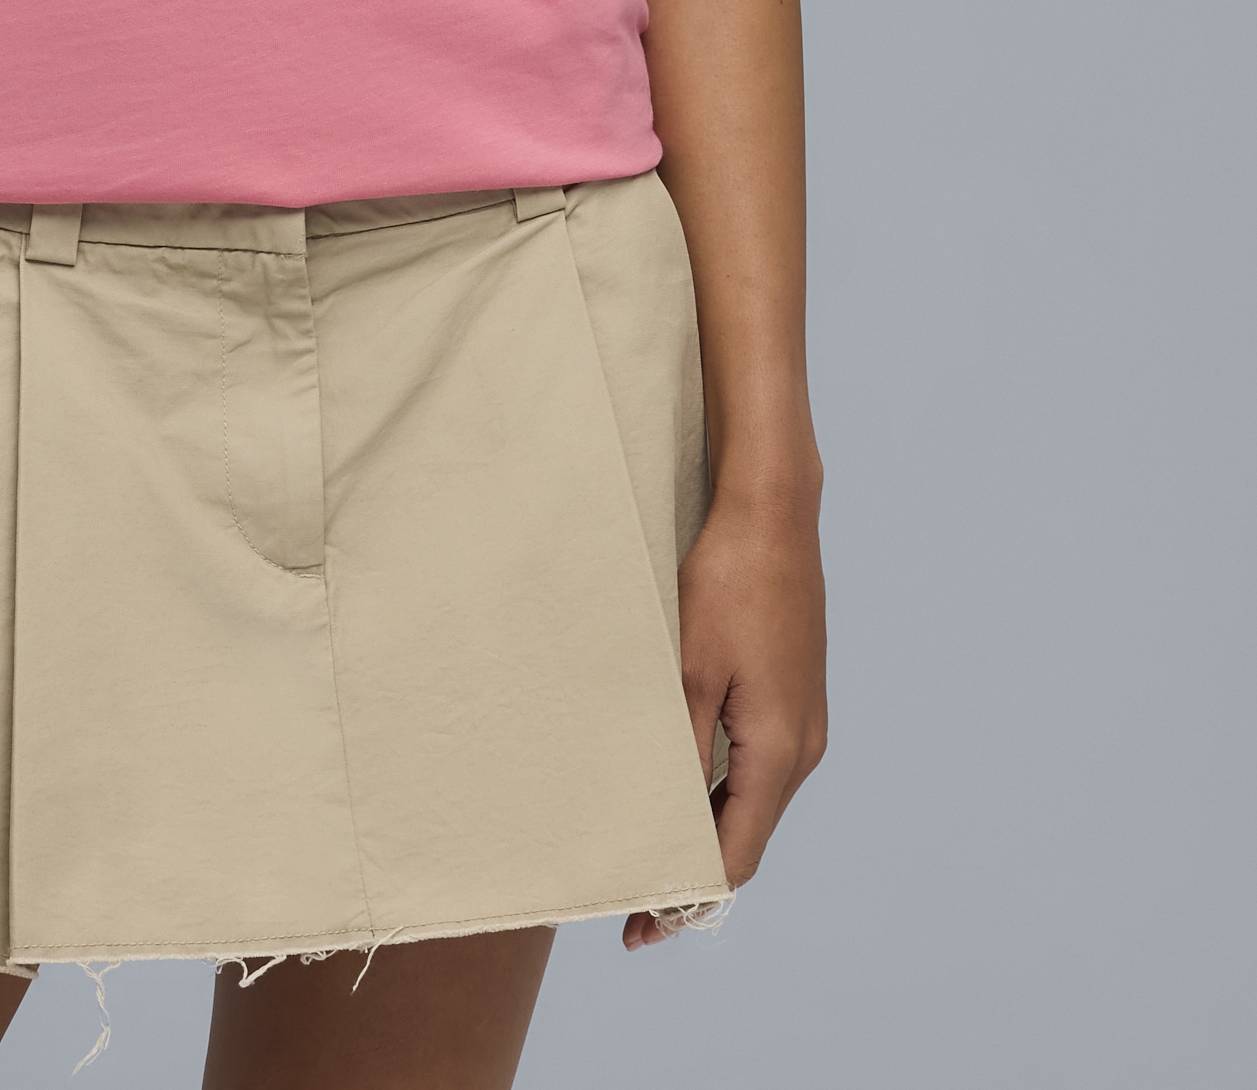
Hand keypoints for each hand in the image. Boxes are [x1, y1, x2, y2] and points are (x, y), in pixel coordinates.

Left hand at [622, 482, 827, 949]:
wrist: (771, 512)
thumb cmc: (728, 583)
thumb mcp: (689, 670)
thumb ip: (680, 750)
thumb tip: (665, 820)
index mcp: (780, 751)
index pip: (735, 856)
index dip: (688, 900)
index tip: (641, 928)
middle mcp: (803, 746)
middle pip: (748, 836)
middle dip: (695, 874)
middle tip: (636, 902)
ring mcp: (804, 719)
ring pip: (754, 801)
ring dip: (708, 830)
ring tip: (652, 849)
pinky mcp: (794, 693)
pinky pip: (759, 765)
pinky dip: (723, 792)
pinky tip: (684, 787)